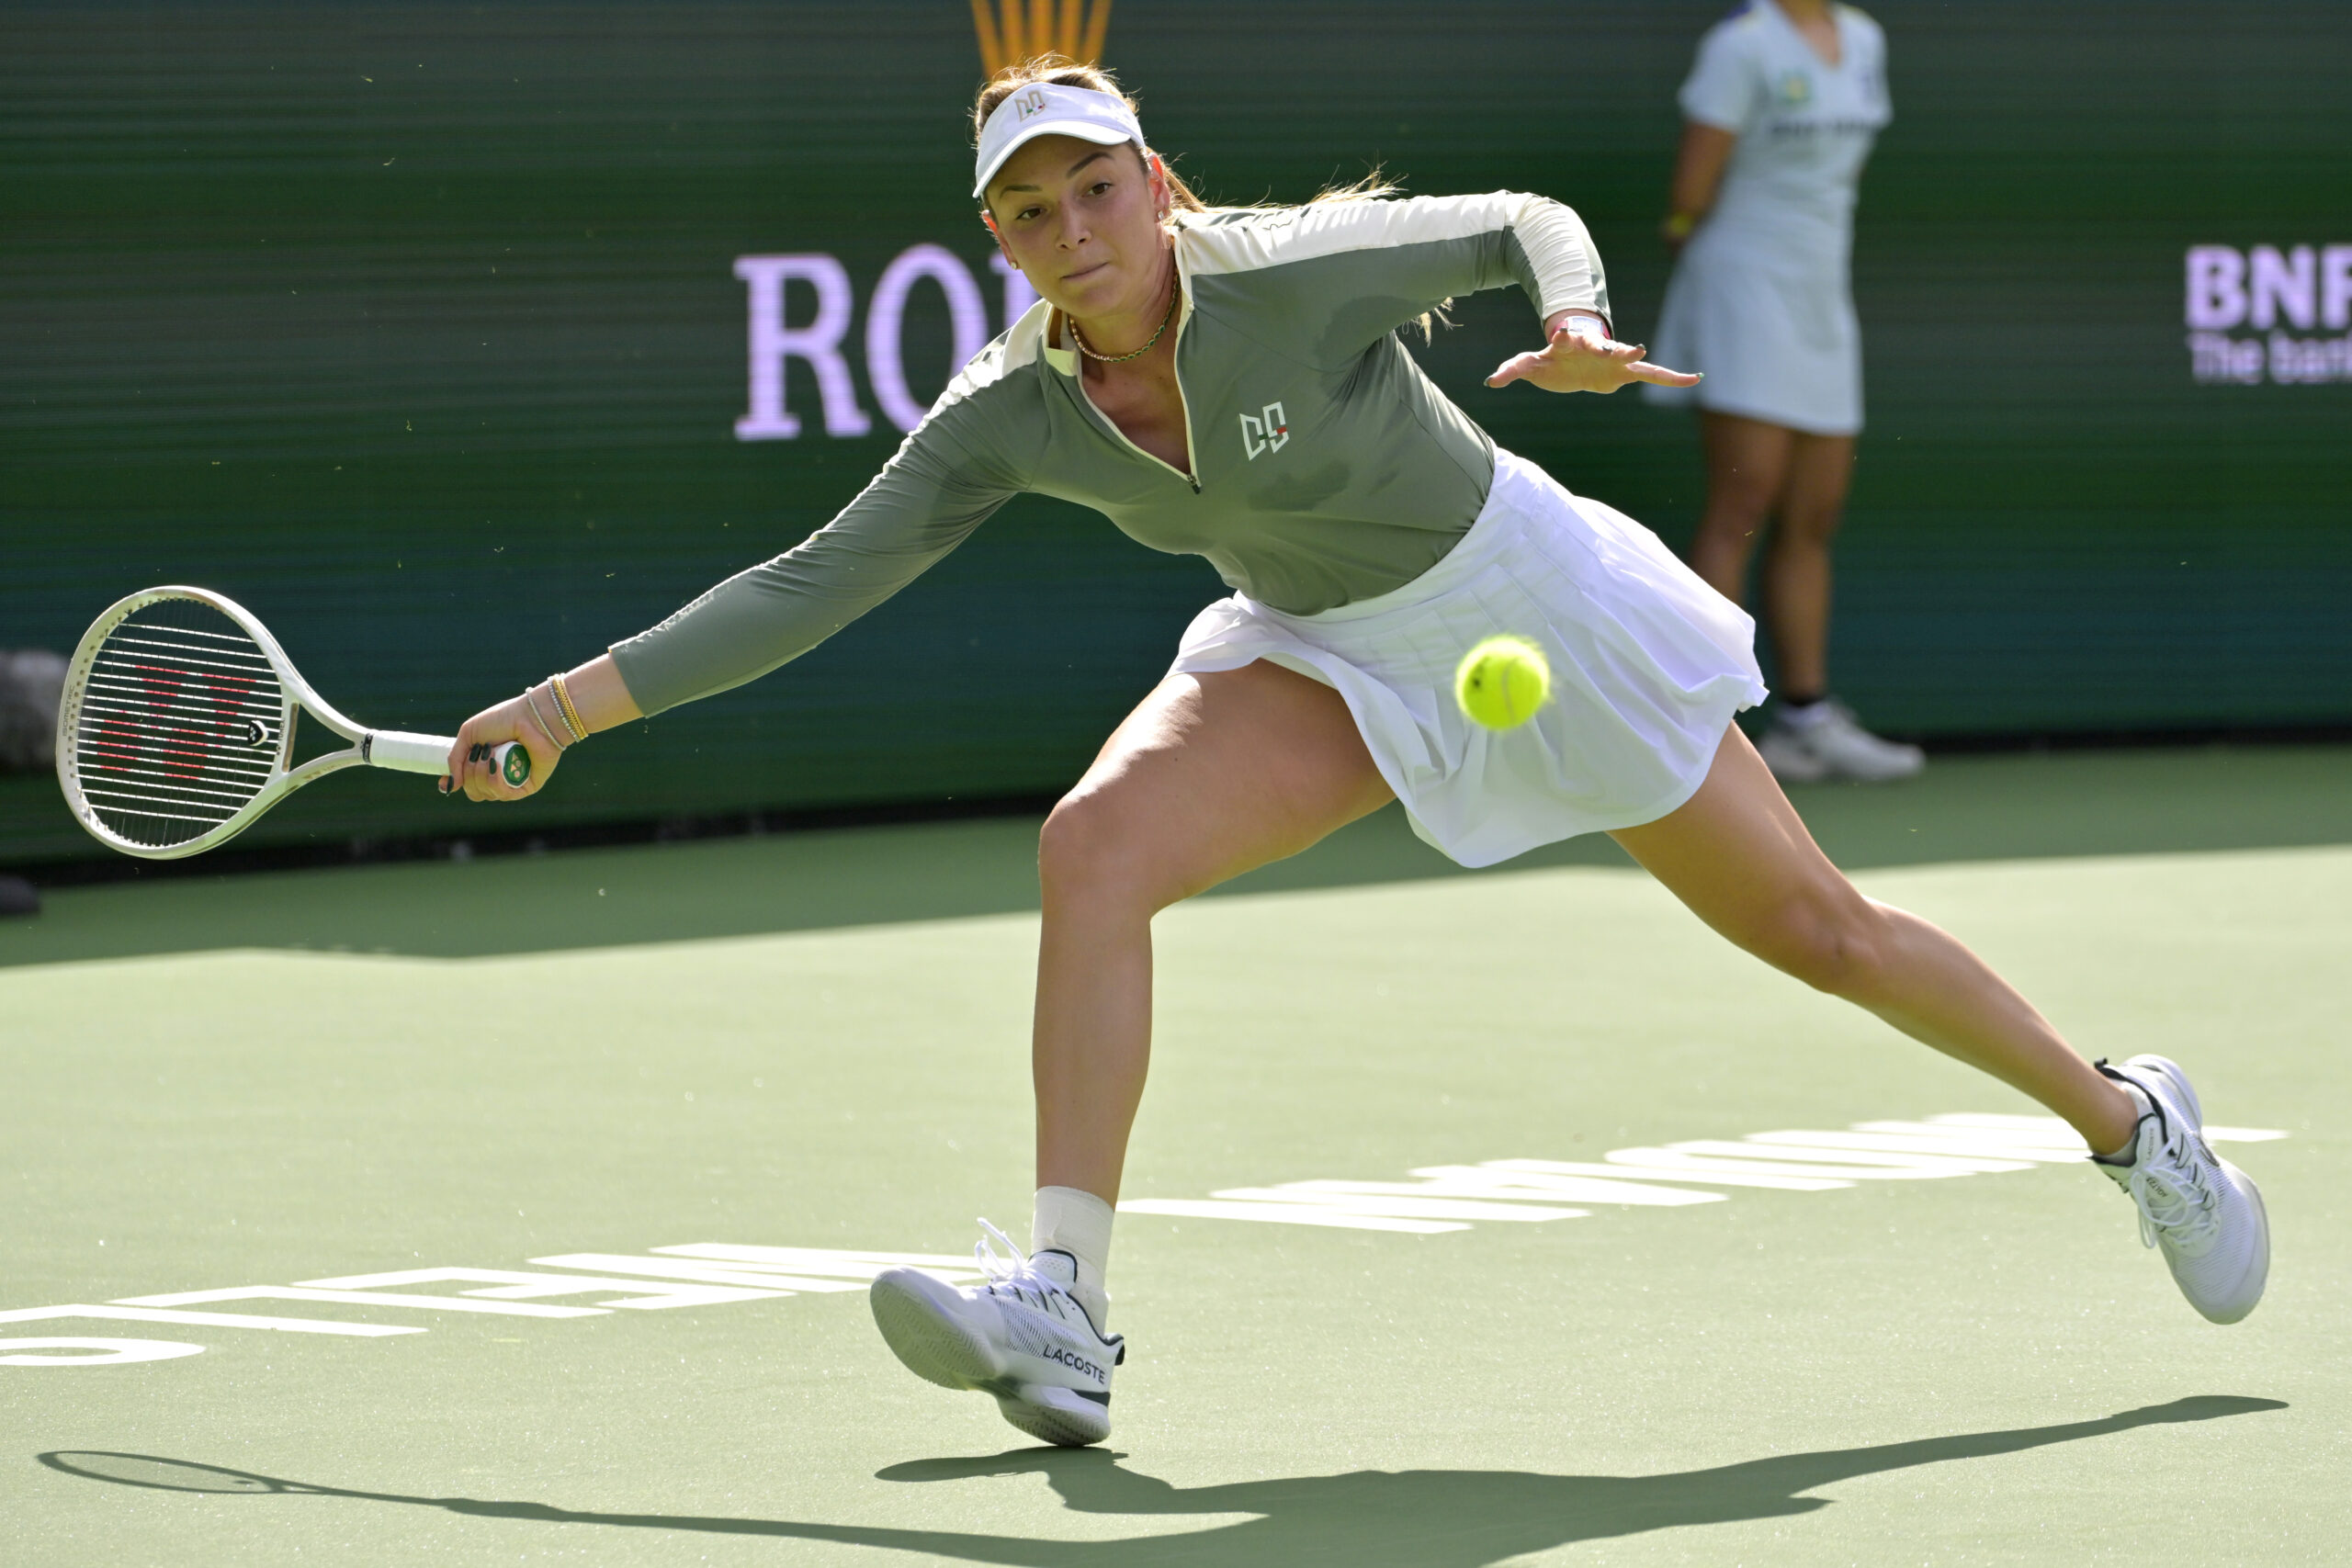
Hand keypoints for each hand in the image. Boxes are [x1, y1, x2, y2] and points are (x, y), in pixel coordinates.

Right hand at [442, 691, 563, 802]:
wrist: (532, 717)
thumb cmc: (503, 720)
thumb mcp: (469, 734)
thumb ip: (455, 759)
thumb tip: (449, 786)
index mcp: (484, 763)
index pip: (467, 784)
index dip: (455, 784)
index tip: (445, 782)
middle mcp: (498, 775)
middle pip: (473, 791)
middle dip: (469, 774)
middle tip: (479, 753)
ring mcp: (512, 782)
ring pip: (485, 794)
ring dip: (482, 774)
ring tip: (491, 756)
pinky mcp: (527, 786)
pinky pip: (504, 794)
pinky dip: (496, 780)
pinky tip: (498, 766)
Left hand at [1485, 318, 1700, 395]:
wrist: (1573, 357)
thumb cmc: (1552, 359)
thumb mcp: (1530, 364)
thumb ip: (1513, 370)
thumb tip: (1490, 381)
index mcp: (1569, 344)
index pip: (1567, 339)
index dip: (1565, 336)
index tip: (1564, 332)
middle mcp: (1594, 348)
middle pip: (1601, 346)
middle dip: (1608, 345)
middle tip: (1621, 344)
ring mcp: (1612, 358)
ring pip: (1628, 357)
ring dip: (1636, 354)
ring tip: (1650, 353)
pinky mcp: (1625, 371)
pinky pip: (1652, 374)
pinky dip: (1671, 378)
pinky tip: (1693, 379)